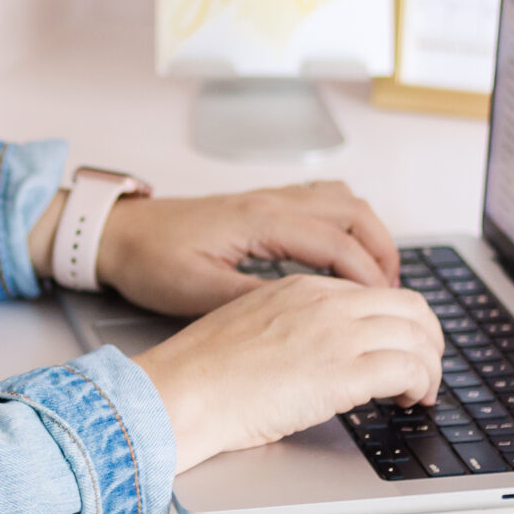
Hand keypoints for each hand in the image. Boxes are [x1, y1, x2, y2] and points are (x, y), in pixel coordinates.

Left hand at [29, 179, 398, 317]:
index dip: (370, 279)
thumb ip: (253, 300)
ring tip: (379, 280)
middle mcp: (272, 201)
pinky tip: (344, 259)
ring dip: (369, 236)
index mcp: (261, 220)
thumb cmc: (151, 261)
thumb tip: (306, 314)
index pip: (337, 245)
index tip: (388, 312)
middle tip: (396, 297)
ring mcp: (268, 198)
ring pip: (343, 202)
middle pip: (354, 213)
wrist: (117, 232)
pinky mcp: (262, 205)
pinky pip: (323, 202)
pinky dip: (347, 226)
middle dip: (383, 253)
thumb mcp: (197, 291)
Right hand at [131, 275, 441, 472]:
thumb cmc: (201, 373)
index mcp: (301, 288)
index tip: (402, 347)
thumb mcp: (252, 327)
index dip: (401, 323)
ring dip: (429, 368)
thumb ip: (295, 328)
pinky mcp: (342, 373)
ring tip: (419, 392)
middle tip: (425, 369)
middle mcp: (325, 303)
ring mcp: (335, 335)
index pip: (377, 293)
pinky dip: (420, 386)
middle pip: (411, 308)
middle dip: (429, 341)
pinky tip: (407, 402)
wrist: (181, 392)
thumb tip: (321, 355)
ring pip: (418, 338)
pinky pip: (409, 370)